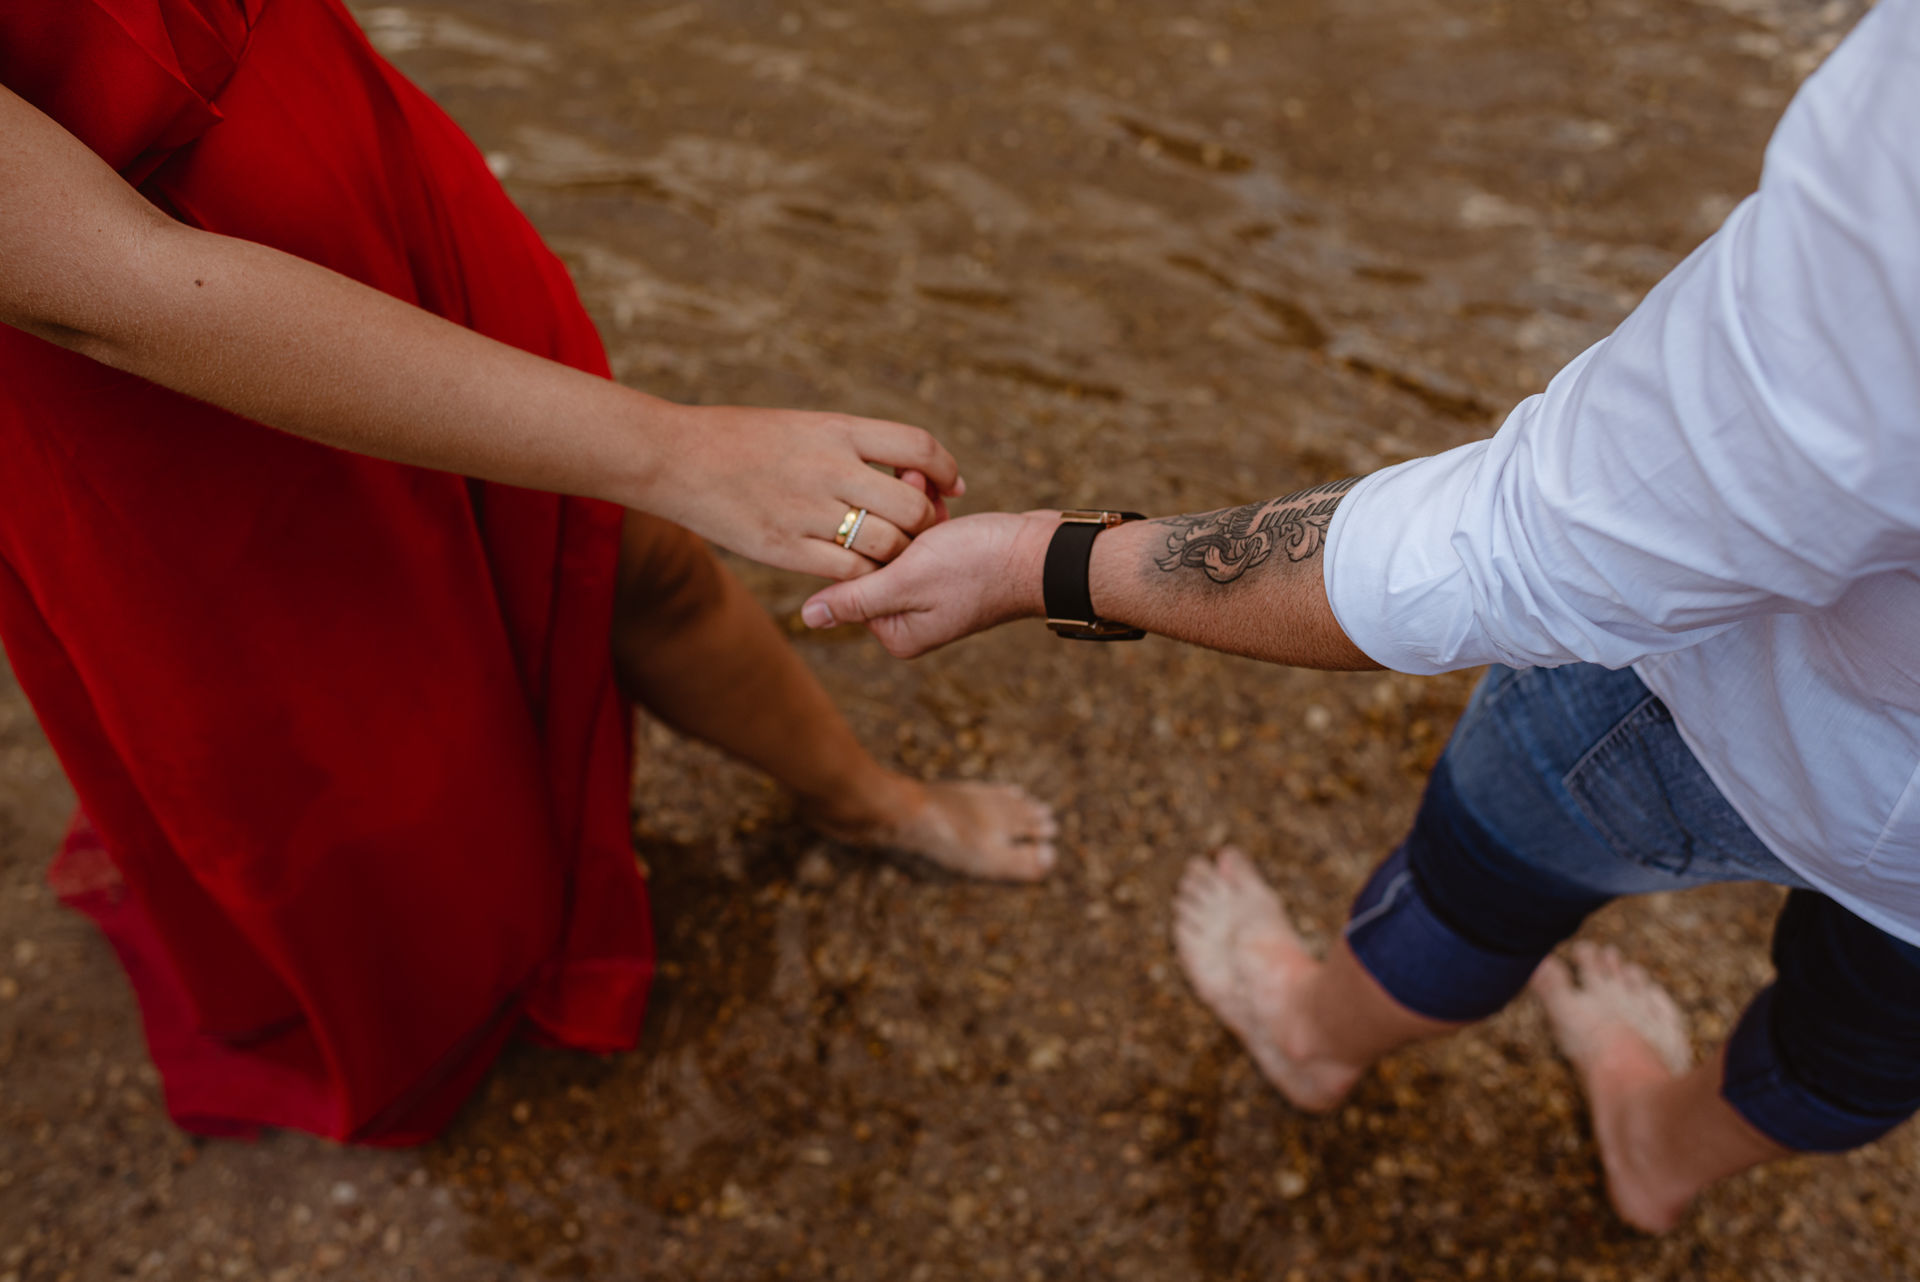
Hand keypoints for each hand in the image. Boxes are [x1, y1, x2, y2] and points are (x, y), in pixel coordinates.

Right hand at [643, 404, 962, 578]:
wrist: (675, 458)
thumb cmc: (738, 438)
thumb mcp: (802, 425)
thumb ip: (850, 445)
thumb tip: (899, 463)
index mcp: (836, 430)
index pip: (918, 446)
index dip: (945, 470)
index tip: (952, 487)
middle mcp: (830, 468)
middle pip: (912, 505)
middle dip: (926, 524)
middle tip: (922, 533)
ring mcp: (808, 511)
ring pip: (887, 544)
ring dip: (899, 556)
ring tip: (891, 556)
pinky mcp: (786, 548)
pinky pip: (849, 572)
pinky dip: (865, 577)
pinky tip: (859, 574)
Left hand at [799, 511, 1057, 656]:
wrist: (1044, 552)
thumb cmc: (980, 567)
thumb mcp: (908, 580)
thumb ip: (855, 598)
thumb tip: (807, 618)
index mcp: (896, 632)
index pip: (851, 580)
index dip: (863, 539)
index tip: (880, 510)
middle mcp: (910, 618)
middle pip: (873, 559)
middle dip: (888, 522)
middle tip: (909, 491)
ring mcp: (930, 594)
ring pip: (896, 541)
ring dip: (908, 511)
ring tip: (928, 490)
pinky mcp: (947, 570)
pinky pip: (921, 538)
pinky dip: (927, 515)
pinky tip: (940, 497)